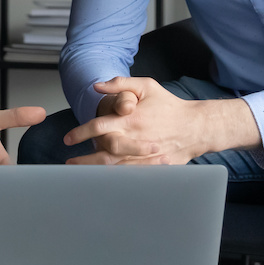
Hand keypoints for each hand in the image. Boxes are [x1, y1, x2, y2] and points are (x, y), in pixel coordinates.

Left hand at [61, 77, 260, 164]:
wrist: (196, 127)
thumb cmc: (169, 105)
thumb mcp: (146, 86)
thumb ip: (120, 84)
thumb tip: (96, 86)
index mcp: (131, 119)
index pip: (98, 126)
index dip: (79, 133)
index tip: (67, 139)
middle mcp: (136, 138)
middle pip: (103, 151)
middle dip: (84, 158)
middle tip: (69, 162)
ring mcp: (145, 155)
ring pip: (115, 167)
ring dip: (95, 171)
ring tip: (78, 174)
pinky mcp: (154, 168)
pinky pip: (130, 176)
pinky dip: (115, 179)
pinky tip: (103, 181)